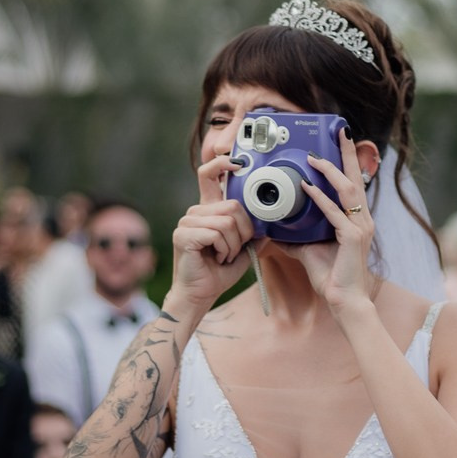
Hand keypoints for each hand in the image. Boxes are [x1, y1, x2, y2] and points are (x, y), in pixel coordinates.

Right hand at [167, 156, 258, 317]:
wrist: (200, 295)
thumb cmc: (218, 272)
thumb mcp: (243, 250)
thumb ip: (254, 234)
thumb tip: (272, 222)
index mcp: (207, 210)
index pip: (208, 175)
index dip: (222, 163)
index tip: (238, 163)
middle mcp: (195, 211)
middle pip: (232, 205)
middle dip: (243, 231)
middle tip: (235, 249)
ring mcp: (187, 222)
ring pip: (227, 221)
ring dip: (234, 245)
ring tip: (224, 256)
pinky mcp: (183, 234)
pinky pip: (217, 233)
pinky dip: (225, 250)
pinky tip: (217, 259)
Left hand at [285, 133, 372, 310]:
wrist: (344, 301)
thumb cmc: (331, 276)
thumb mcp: (308, 250)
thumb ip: (294, 237)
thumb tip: (274, 228)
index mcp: (356, 219)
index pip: (353, 184)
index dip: (347, 162)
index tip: (341, 141)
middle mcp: (363, 219)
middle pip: (356, 178)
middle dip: (348, 153)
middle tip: (340, 132)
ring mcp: (361, 227)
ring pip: (347, 190)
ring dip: (330, 170)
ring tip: (314, 157)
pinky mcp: (353, 238)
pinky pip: (335, 213)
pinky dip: (320, 199)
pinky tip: (307, 188)